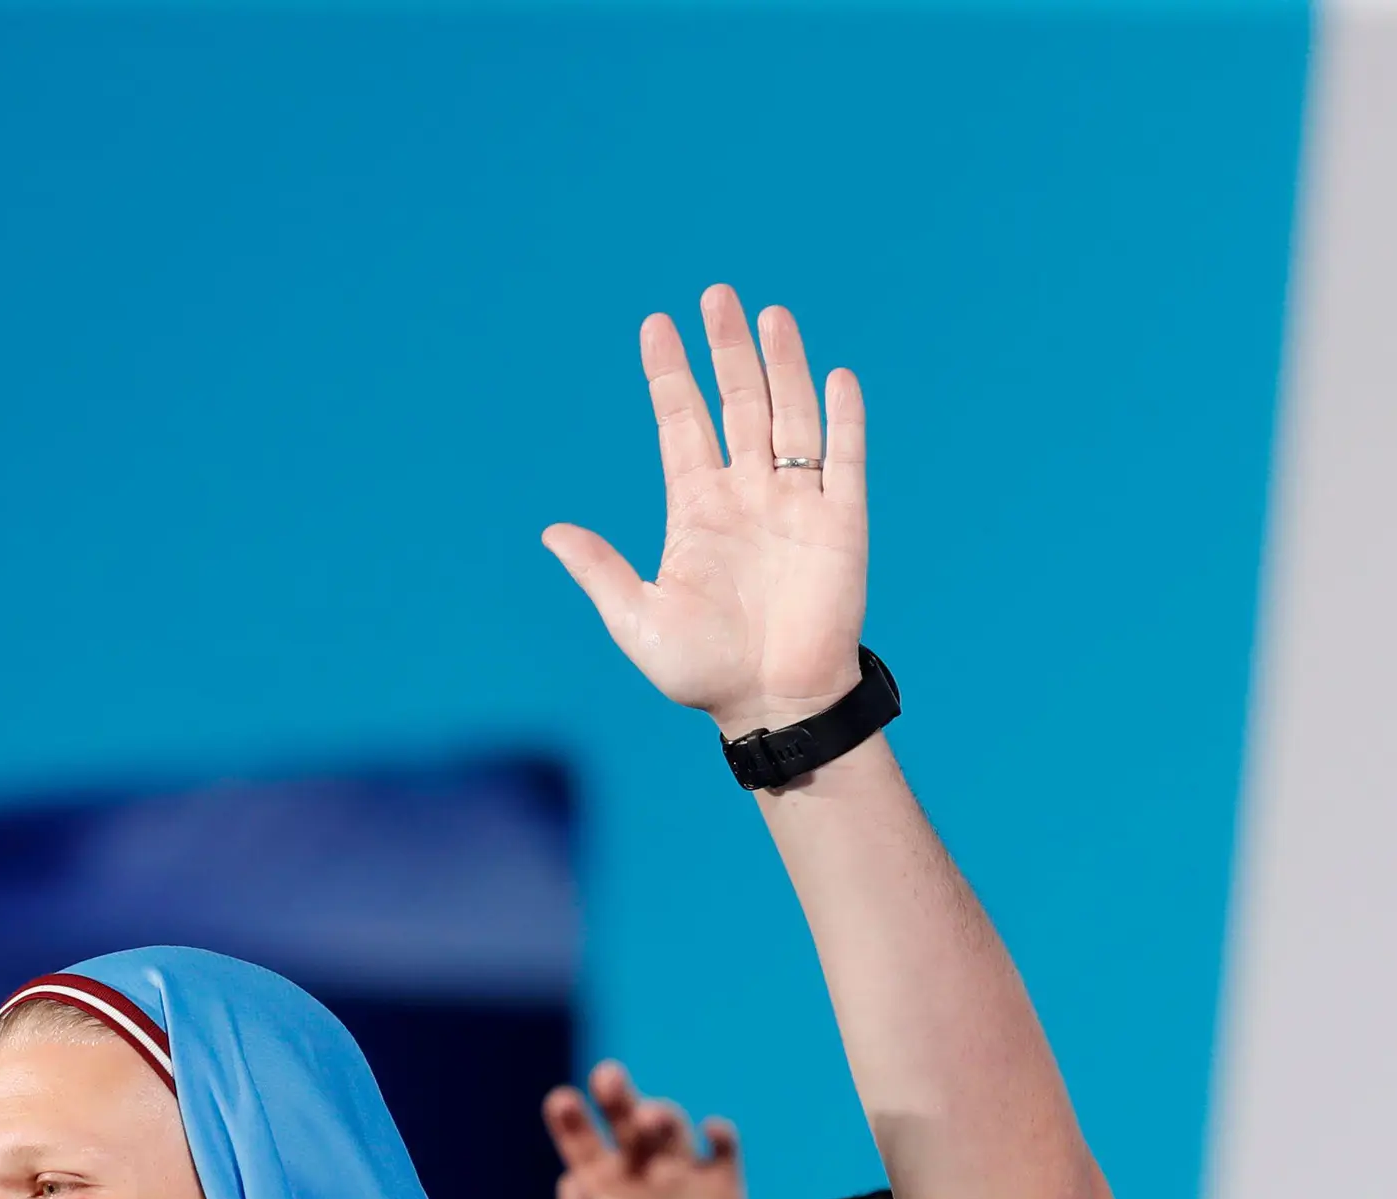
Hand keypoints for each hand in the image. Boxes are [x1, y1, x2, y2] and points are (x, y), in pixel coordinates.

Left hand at [543, 1061, 745, 1198]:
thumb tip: (571, 1182)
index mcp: (600, 1182)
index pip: (581, 1141)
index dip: (570, 1119)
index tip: (559, 1101)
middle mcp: (639, 1168)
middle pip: (625, 1121)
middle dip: (616, 1096)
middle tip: (607, 1077)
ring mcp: (681, 1173)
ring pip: (671, 1128)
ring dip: (662, 1114)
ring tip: (651, 1118)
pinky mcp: (722, 1184)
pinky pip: (722, 1148)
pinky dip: (719, 1133)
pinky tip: (712, 1132)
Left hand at [546, 287, 868, 738]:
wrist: (772, 706)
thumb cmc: (703, 672)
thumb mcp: (637, 621)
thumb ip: (600, 571)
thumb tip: (551, 532)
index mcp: (695, 510)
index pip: (681, 425)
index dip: (669, 375)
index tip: (655, 325)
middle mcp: (746, 495)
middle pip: (737, 403)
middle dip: (726, 350)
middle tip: (716, 295)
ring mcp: (795, 504)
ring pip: (789, 416)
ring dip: (782, 366)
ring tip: (770, 315)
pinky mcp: (842, 522)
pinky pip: (845, 459)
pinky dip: (842, 418)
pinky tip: (836, 377)